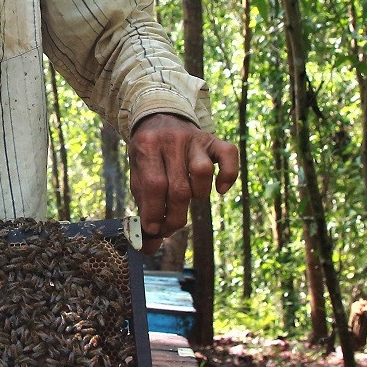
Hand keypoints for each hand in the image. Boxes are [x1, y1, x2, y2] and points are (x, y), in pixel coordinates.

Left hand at [128, 113, 239, 254]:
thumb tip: (148, 247)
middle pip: (179, 187)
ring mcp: (195, 139)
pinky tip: (221, 189)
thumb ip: (144, 207)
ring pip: (202, 172)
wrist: (160, 118)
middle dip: (175, 216)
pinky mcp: (214, 140)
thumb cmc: (149, 156)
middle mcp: (172, 140)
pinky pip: (229, 155)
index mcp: (146, 145)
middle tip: (171, 226)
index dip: (155, 213)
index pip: (153, 186)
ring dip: (198, 195)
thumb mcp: (138, 174)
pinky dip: (228, 174)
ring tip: (190, 198)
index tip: (154, 229)